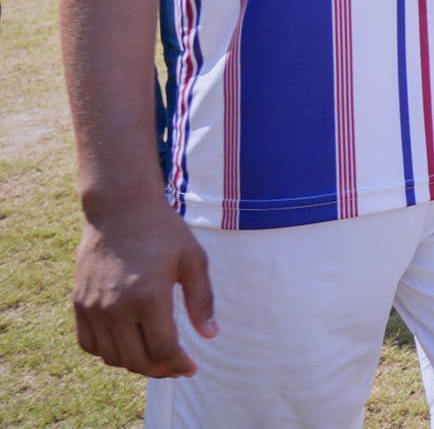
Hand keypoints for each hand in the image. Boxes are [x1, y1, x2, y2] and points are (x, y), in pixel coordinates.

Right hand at [73, 198, 215, 377]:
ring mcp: (93, 307)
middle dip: (160, 370)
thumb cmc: (163, 231)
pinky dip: (108, 352)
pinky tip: (127, 344)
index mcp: (150, 297)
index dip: (179, 365)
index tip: (191, 368)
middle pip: (136, 360)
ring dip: (135, 363)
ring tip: (155, 356)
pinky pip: (89, 344)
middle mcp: (117, 307)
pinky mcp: (79, 303)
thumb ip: (202, 300)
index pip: (163, 349)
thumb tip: (210, 335)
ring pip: (112, 356)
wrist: (120, 209)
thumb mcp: (194, 260)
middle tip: (176, 367)